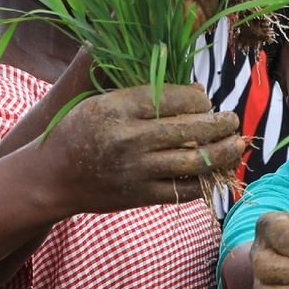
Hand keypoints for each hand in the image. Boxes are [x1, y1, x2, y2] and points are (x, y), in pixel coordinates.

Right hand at [45, 83, 243, 213]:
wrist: (51, 178)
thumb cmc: (81, 130)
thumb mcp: (104, 101)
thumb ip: (149, 95)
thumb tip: (200, 92)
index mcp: (118, 109)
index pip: (175, 99)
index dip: (200, 100)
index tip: (207, 100)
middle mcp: (129, 140)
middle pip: (191, 130)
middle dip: (220, 124)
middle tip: (233, 120)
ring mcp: (135, 171)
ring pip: (194, 162)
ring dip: (223, 152)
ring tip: (237, 143)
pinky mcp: (139, 196)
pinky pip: (184, 190)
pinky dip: (205, 180)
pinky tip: (217, 170)